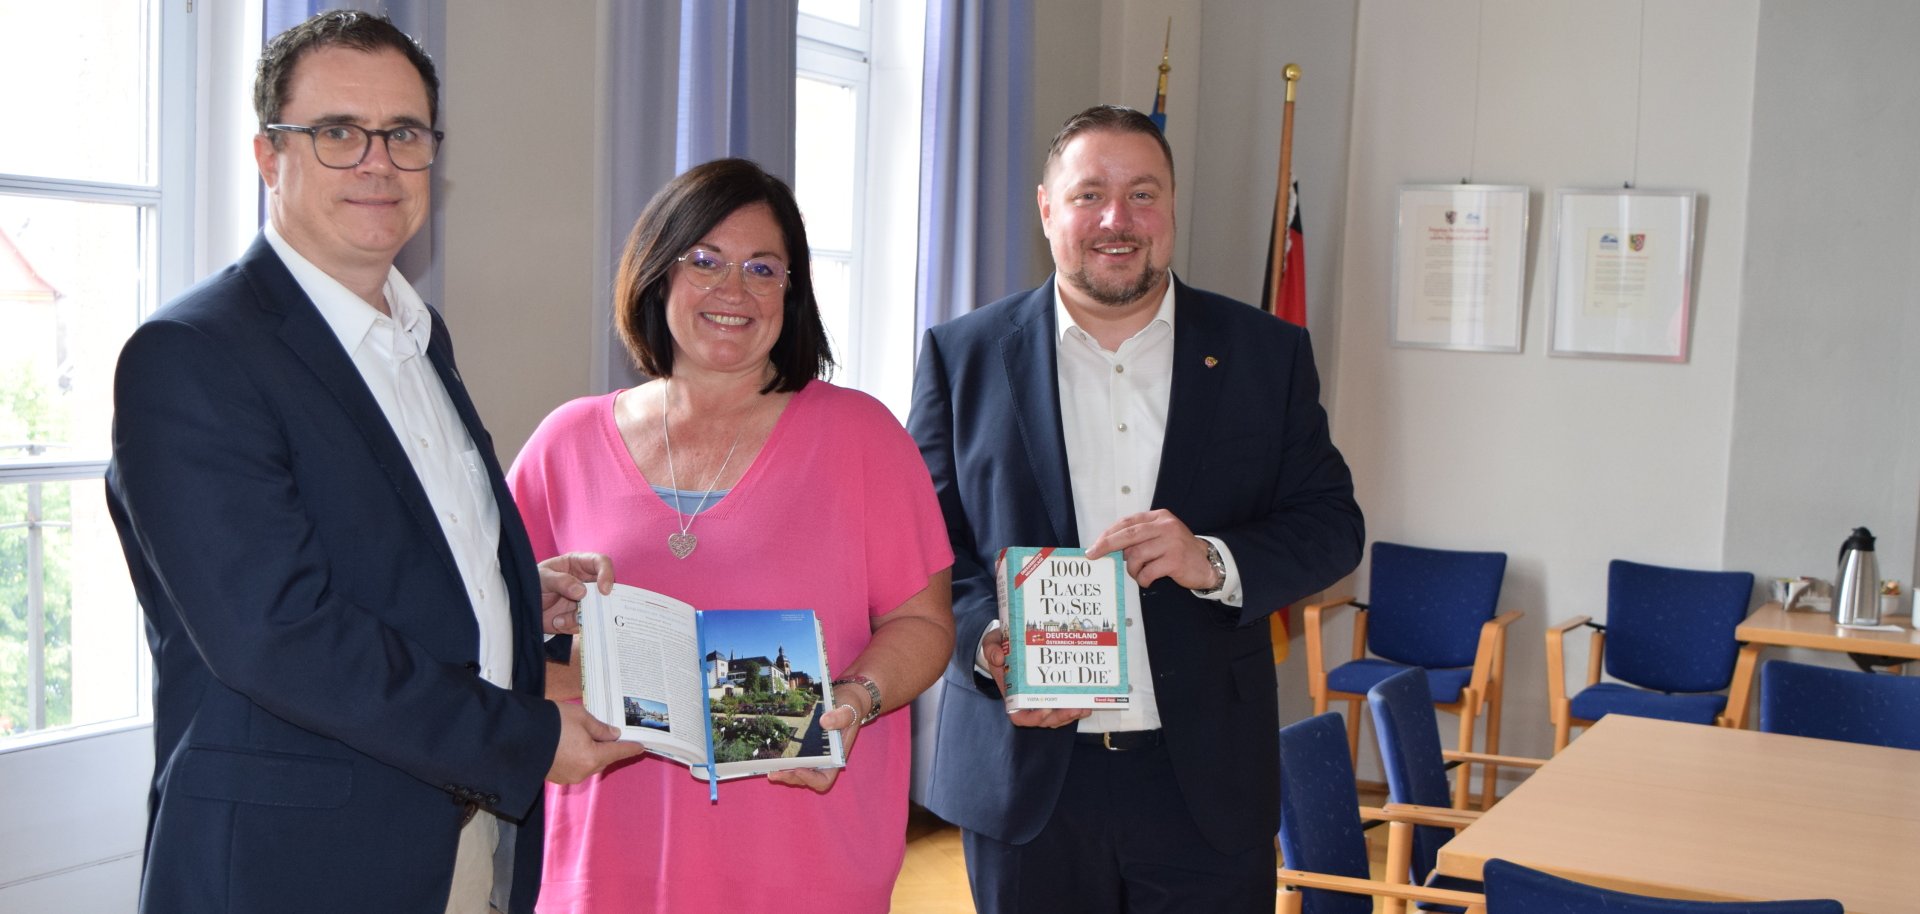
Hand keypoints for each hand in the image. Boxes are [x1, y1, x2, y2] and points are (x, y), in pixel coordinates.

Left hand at [538, 552, 614, 634]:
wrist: (522, 608)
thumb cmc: (532, 583)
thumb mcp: (542, 578)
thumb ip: (561, 581)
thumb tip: (582, 592)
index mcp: (579, 564)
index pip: (601, 562)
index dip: (607, 574)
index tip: (604, 590)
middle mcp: (586, 581)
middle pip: (605, 589)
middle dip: (599, 602)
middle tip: (585, 610)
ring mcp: (585, 600)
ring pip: (597, 609)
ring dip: (580, 617)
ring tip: (560, 619)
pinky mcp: (580, 616)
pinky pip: (585, 623)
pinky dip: (571, 625)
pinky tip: (558, 622)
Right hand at [546, 700, 643, 783]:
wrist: (517, 736)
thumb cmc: (551, 723)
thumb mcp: (580, 717)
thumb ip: (600, 728)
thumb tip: (613, 735)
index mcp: (592, 757)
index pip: (617, 752)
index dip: (630, 748)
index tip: (641, 747)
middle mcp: (582, 772)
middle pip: (604, 760)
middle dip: (610, 749)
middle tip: (614, 737)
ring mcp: (568, 777)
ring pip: (589, 765)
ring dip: (593, 754)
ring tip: (591, 738)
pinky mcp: (556, 777)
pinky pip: (576, 767)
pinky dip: (580, 758)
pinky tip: (575, 747)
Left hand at [768, 697, 864, 793]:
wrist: (844, 702)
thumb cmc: (850, 708)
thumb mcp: (849, 710)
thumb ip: (840, 717)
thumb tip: (824, 722)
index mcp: (837, 757)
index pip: (825, 779)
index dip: (811, 779)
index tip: (799, 769)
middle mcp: (824, 761)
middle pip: (807, 779)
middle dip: (791, 777)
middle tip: (774, 773)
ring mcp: (814, 756)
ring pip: (798, 772)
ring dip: (784, 773)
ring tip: (770, 769)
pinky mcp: (805, 748)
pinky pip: (794, 760)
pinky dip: (783, 762)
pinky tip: (771, 757)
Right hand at [983, 624, 1089, 728]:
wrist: (1009, 642)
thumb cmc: (1000, 647)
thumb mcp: (991, 644)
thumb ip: (991, 650)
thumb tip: (999, 658)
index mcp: (1012, 694)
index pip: (1020, 717)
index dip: (1033, 718)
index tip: (1045, 710)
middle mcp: (1027, 700)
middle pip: (1044, 720)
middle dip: (1060, 717)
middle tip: (1074, 709)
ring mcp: (1041, 698)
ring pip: (1056, 717)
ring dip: (1071, 715)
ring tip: (1084, 707)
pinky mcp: (1053, 692)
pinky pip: (1064, 706)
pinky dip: (1076, 707)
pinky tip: (1088, 702)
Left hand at [1088, 510, 1217, 590]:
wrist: (1207, 563)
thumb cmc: (1179, 550)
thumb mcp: (1162, 535)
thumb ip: (1141, 535)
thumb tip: (1111, 545)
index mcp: (1159, 517)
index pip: (1128, 522)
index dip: (1109, 533)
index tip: (1095, 544)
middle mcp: (1165, 526)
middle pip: (1128, 535)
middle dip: (1107, 545)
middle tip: (1093, 555)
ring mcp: (1171, 543)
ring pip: (1136, 556)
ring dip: (1132, 569)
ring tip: (1138, 574)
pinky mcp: (1174, 560)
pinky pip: (1147, 572)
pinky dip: (1143, 579)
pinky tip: (1147, 580)